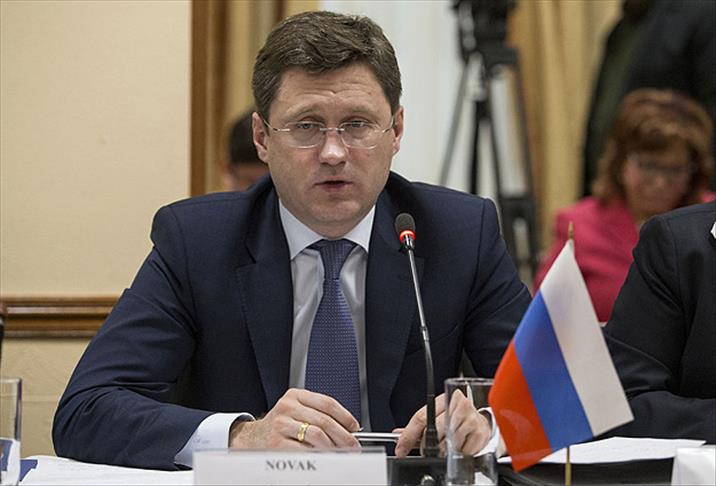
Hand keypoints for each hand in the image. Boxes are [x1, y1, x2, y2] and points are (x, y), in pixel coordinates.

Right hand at [229, 388, 360, 449]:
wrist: (252, 438)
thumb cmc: (280, 425)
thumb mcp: (296, 410)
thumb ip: (318, 413)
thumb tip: (348, 428)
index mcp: (295, 396)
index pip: (327, 403)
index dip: (345, 416)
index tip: (354, 427)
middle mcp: (287, 407)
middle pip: (325, 420)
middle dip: (343, 436)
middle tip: (352, 445)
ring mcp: (281, 425)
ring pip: (317, 435)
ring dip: (334, 447)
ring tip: (340, 453)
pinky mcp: (276, 443)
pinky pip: (305, 450)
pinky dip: (319, 455)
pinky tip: (324, 457)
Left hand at [393, 391, 490, 456]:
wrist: (483, 420)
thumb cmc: (458, 417)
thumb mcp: (438, 416)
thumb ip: (418, 426)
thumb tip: (398, 434)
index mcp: (444, 399)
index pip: (421, 417)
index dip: (408, 435)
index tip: (401, 449)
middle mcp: (458, 405)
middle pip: (434, 430)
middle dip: (426, 446)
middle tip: (426, 452)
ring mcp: (471, 417)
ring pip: (448, 442)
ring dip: (444, 451)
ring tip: (447, 446)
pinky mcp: (480, 431)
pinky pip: (462, 450)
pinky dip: (458, 454)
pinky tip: (459, 447)